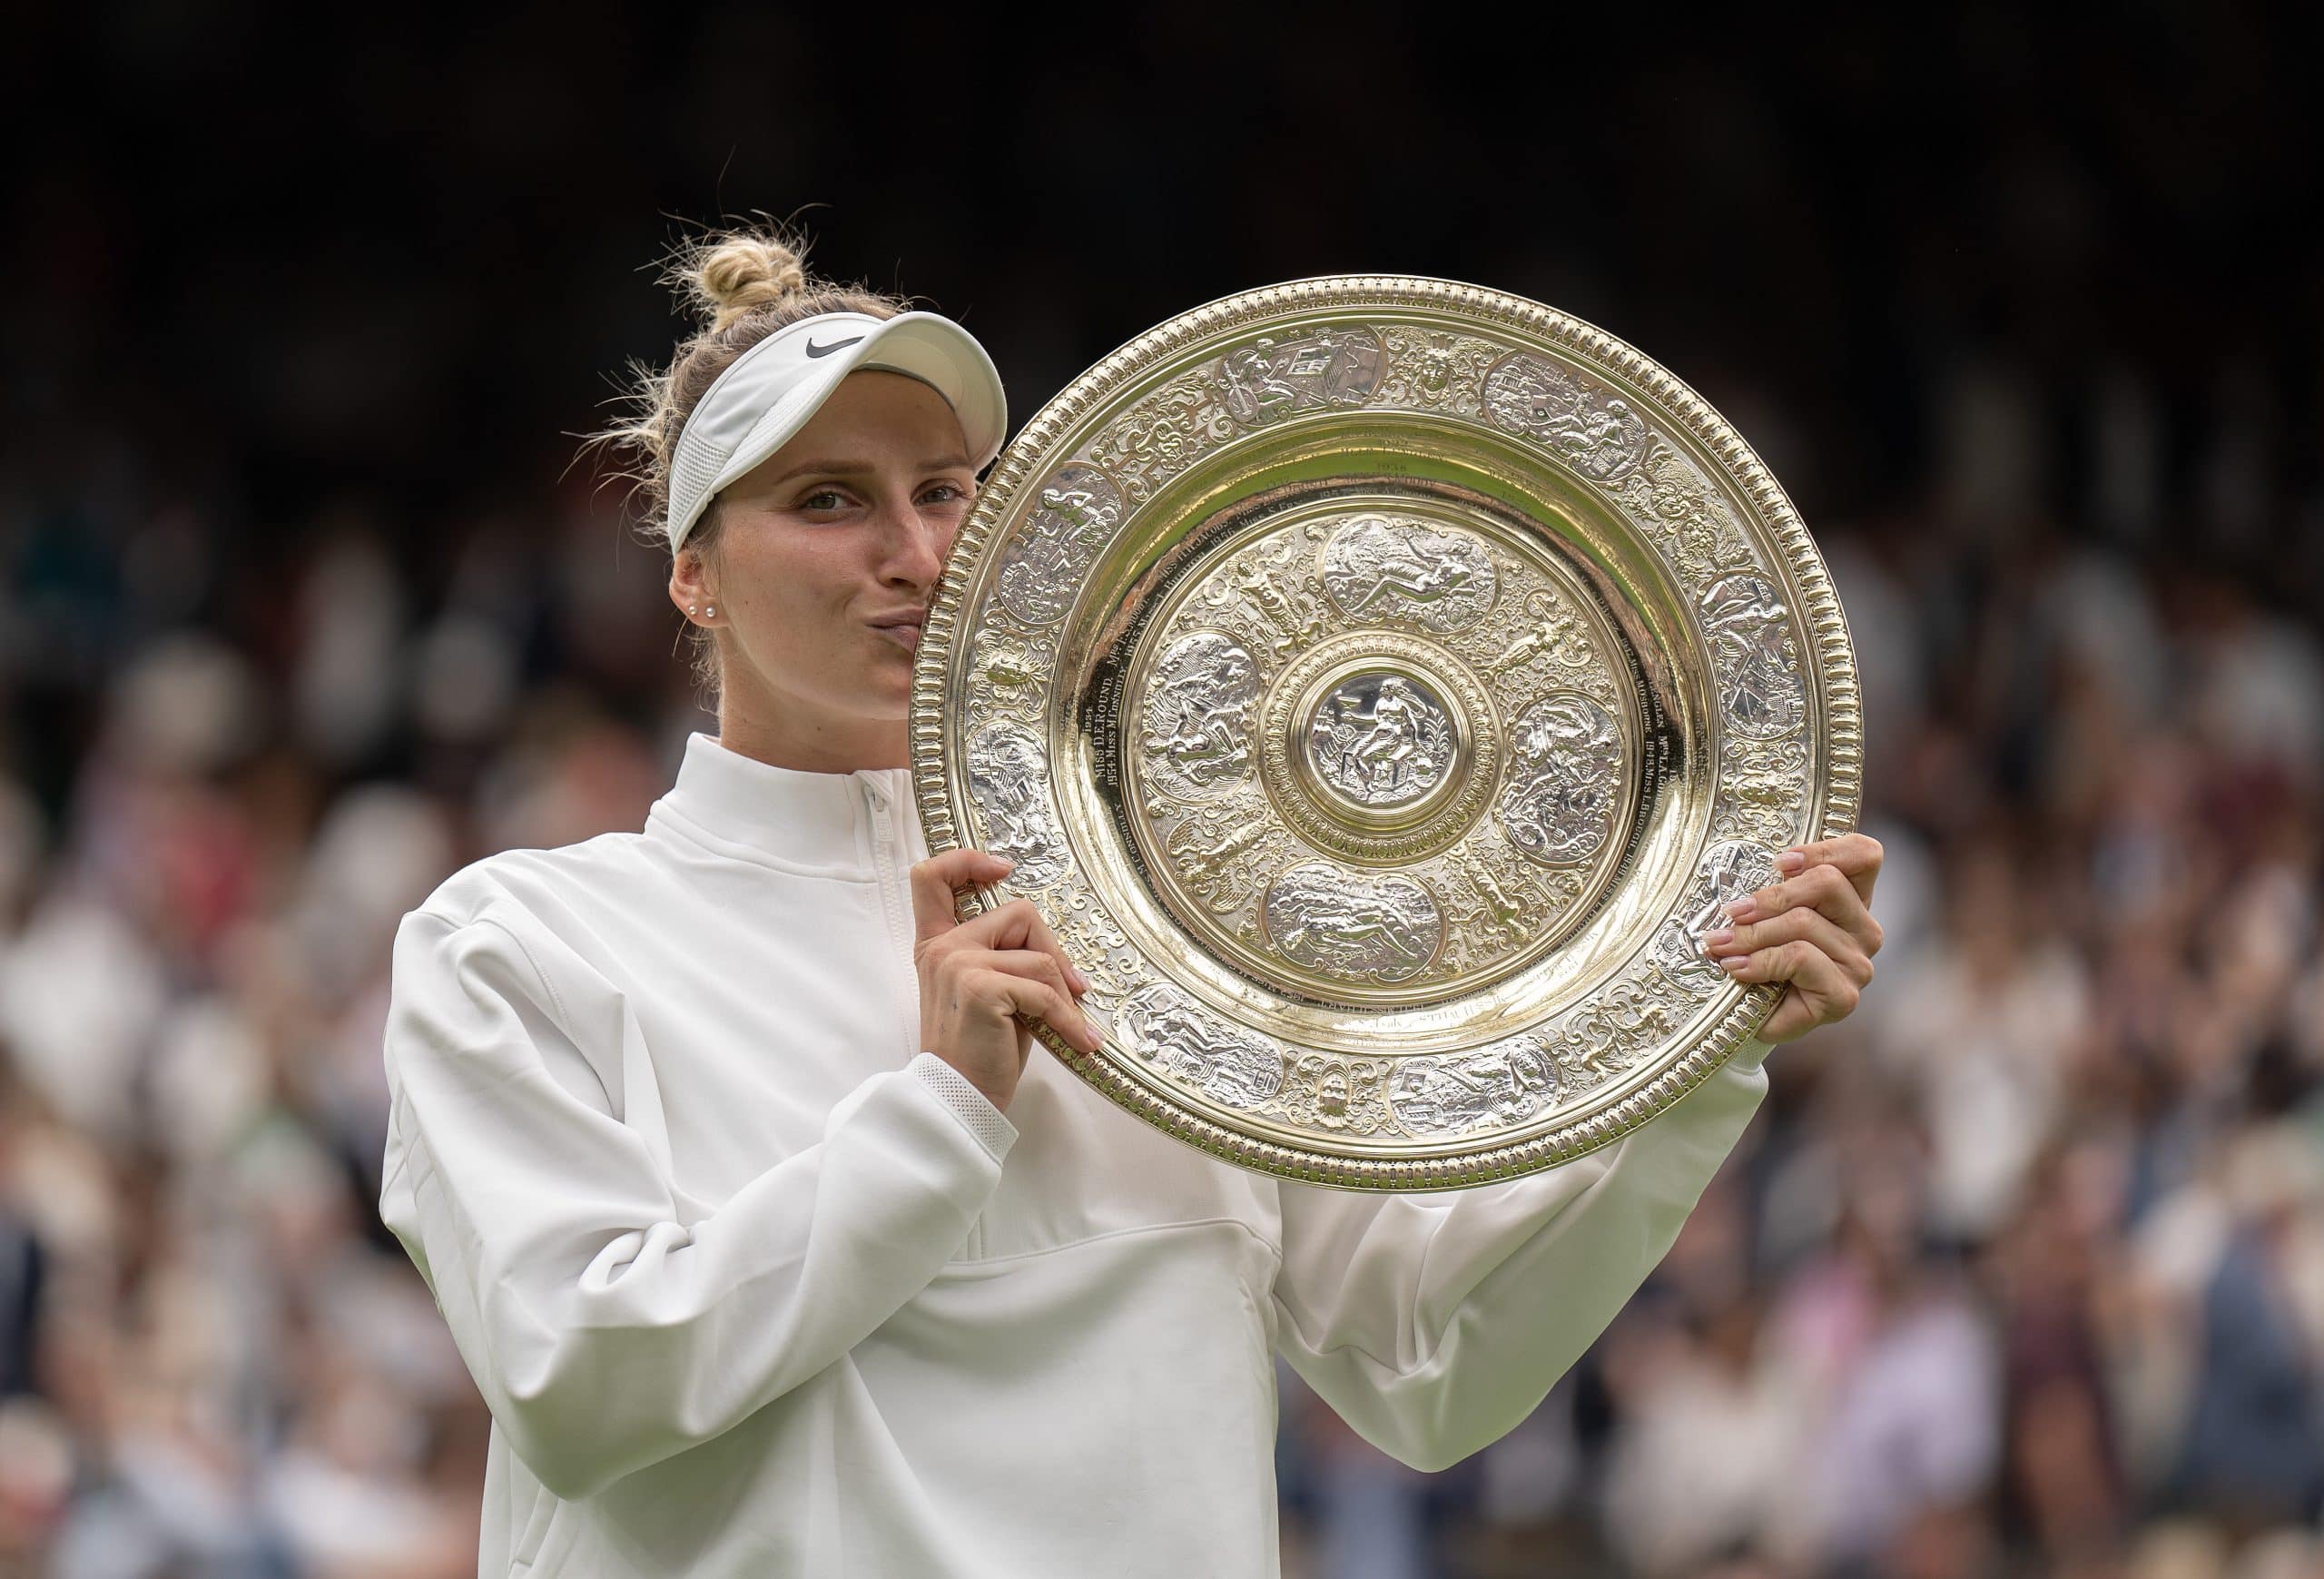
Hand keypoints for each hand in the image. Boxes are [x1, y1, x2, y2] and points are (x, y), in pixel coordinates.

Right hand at [909, 849, 1099, 1112]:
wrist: (958, 1101)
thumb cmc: (978, 1053)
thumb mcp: (987, 995)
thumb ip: (1003, 960)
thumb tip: (1059, 956)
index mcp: (936, 945)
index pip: (932, 877)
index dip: (967, 861)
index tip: (1003, 870)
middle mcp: (943, 947)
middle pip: (1018, 913)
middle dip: (1053, 952)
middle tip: (1073, 990)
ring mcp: (958, 963)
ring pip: (1038, 955)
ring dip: (1064, 995)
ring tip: (1072, 1027)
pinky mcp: (980, 986)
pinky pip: (1044, 990)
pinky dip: (1066, 1019)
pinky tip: (1078, 1042)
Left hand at [1702, 834, 1884, 1043]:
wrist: (1748, 1018)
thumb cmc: (1757, 958)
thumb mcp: (1763, 914)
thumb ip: (1771, 890)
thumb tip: (1742, 884)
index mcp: (1852, 900)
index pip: (1864, 856)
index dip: (1824, 850)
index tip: (1778, 864)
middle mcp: (1863, 930)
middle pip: (1828, 883)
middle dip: (1769, 896)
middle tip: (1731, 912)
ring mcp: (1858, 964)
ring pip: (1804, 922)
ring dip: (1753, 933)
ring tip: (1720, 945)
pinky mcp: (1843, 997)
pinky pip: (1799, 958)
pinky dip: (1760, 961)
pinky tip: (1736, 968)